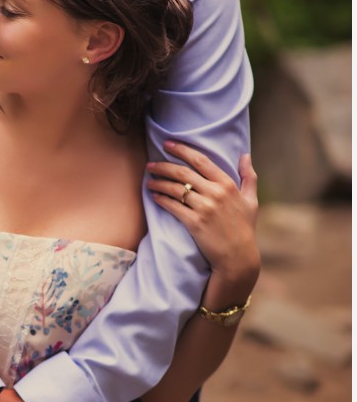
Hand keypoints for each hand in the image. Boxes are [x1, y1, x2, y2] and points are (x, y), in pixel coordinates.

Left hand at [146, 142, 259, 287]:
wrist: (237, 256)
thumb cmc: (244, 228)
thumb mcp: (251, 200)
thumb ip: (249, 176)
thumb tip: (245, 155)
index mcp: (228, 184)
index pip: (201, 160)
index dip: (182, 150)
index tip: (167, 144)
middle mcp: (215, 193)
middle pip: (183, 172)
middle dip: (163, 165)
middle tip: (150, 164)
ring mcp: (204, 208)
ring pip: (175, 188)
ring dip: (158, 182)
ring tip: (149, 179)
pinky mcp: (194, 223)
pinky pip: (172, 206)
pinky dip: (161, 199)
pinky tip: (154, 195)